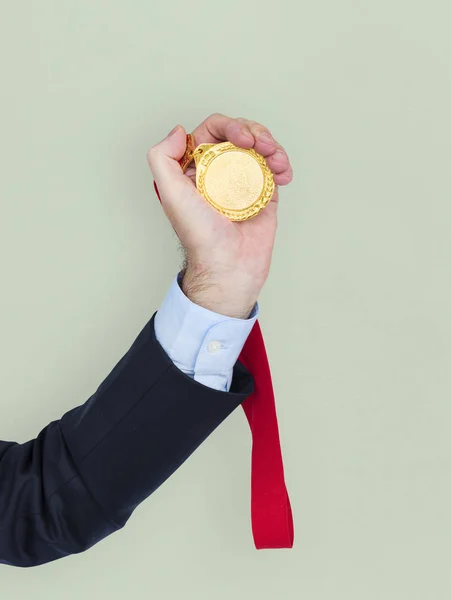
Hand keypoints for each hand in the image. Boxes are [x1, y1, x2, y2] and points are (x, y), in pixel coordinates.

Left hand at [147, 114, 292, 318]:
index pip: (213, 132)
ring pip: (260, 149)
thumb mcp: (170, 194)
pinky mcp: (263, 195)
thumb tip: (180, 131)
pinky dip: (283, 165)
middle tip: (263, 146)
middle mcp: (219, 173)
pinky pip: (275, 170)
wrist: (229, 267)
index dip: (229, 126)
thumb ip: (162, 158)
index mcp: (196, 168)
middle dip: (256, 132)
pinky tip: (284, 173)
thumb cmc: (200, 236)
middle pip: (240, 135)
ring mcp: (243, 183)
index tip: (243, 141)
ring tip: (277, 161)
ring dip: (273, 146)